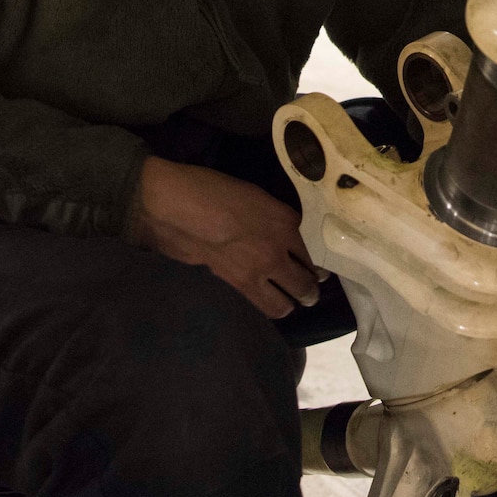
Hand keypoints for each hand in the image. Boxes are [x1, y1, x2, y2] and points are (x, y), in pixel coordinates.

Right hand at [127, 157, 323, 318]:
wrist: (176, 208)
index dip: (319, 264)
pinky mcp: (235, 286)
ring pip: (286, 303)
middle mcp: (277, 252)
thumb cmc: (214, 191)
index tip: (320, 269)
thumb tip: (288, 234)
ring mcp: (256, 272)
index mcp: (286, 224)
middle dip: (311, 291)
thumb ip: (279, 218)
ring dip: (292, 303)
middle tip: (311, 291)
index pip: (313, 253)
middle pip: (306, 283)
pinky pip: (262, 304)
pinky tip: (268, 300)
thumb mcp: (258, 196)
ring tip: (292, 301)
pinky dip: (270, 305)